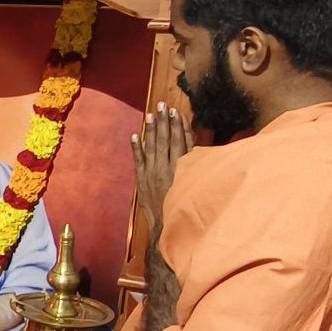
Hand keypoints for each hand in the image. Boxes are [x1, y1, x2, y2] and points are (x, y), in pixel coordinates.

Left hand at [132, 102, 193, 237]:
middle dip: (164, 121)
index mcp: (184, 169)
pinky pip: (139, 160)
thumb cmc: (187, 207)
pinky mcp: (143, 180)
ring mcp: (153, 173)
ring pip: (152, 146)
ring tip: (150, 115)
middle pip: (166, 139)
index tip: (175, 112)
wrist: (169, 226)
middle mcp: (168, 168)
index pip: (181, 141)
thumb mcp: (196, 185)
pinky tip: (134, 134)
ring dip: (151, 129)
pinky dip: (136, 147)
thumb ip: (195, 167)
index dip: (178, 126)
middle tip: (161, 105)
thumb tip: (197, 150)